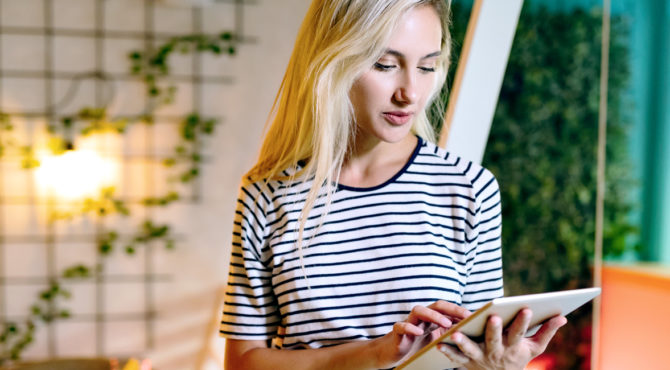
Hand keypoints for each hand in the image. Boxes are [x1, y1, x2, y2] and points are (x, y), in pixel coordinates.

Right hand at [372, 301, 470, 367]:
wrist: (392, 354)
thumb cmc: (416, 346)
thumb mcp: (435, 341)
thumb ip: (447, 335)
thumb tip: (470, 335)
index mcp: (431, 319)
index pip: (447, 309)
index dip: (460, 311)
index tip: (476, 315)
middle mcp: (420, 317)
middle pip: (436, 306)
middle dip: (451, 309)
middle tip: (466, 316)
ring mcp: (408, 323)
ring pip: (419, 310)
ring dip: (433, 316)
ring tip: (447, 324)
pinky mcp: (397, 332)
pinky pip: (401, 326)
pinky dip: (409, 327)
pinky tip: (419, 332)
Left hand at [437, 309, 566, 369]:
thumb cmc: (518, 357)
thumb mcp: (534, 348)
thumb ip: (547, 332)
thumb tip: (563, 316)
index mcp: (513, 346)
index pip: (519, 332)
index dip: (523, 321)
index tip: (526, 308)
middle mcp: (496, 352)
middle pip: (494, 340)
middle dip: (494, 330)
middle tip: (493, 317)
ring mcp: (480, 357)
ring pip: (471, 350)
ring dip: (464, 342)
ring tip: (457, 334)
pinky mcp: (465, 361)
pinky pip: (455, 358)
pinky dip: (447, 351)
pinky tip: (439, 344)